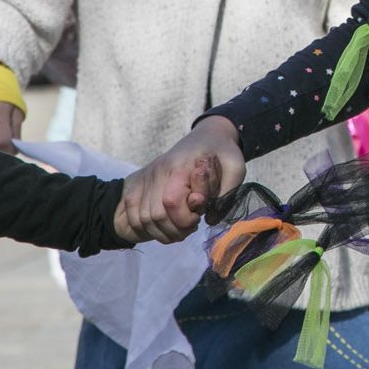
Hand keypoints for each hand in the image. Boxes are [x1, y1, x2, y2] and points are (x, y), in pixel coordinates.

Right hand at [118, 117, 245, 243]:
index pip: (171, 202)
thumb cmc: (223, 155)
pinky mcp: (138, 181)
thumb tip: (207, 219)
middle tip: (191, 225)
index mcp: (181, 166)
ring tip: (180, 227)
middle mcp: (158, 170)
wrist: (208, 137)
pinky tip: (165, 225)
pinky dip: (145, 227)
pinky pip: (132, 213)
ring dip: (161, 231)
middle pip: (153, 215)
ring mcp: (146, 175)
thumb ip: (226, 195)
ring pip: (141, 218)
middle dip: (175, 229)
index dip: (185, 218)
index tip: (199, 217)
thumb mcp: (236, 169)